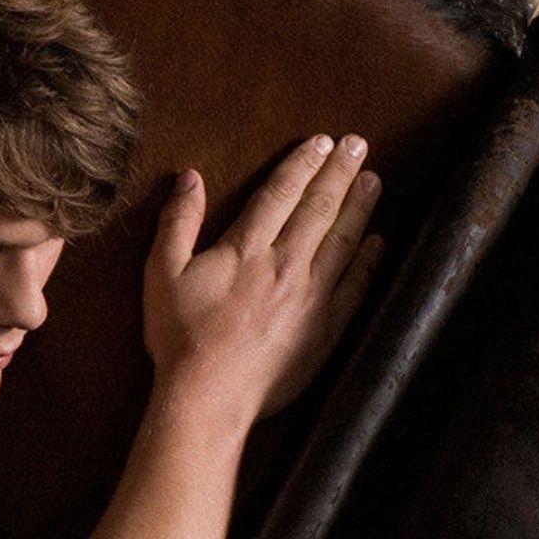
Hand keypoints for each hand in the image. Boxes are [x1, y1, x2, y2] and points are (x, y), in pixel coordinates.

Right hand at [143, 136, 382, 428]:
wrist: (209, 397)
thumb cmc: (181, 337)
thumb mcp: (161, 274)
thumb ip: (177, 222)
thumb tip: (188, 177)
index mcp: (246, 248)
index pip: (281, 193)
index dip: (302, 163)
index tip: (321, 141)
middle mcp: (286, 264)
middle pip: (319, 207)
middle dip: (340, 172)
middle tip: (359, 145)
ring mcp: (312, 297)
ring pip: (344, 240)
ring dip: (360, 206)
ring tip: (374, 179)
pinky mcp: (326, 329)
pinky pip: (356, 287)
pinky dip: (369, 261)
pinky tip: (378, 241)